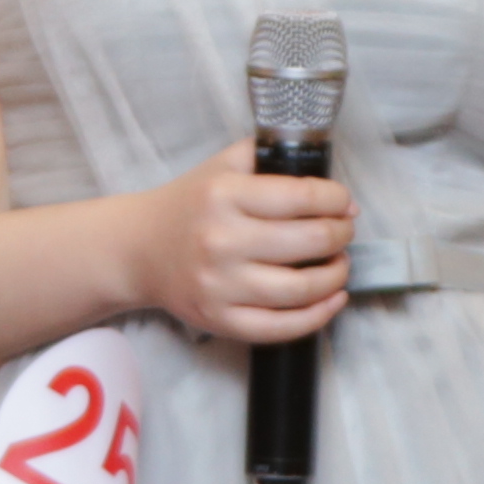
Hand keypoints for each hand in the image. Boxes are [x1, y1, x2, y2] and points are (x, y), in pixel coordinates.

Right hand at [138, 137, 352, 341]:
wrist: (139, 249)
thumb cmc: (190, 205)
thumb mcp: (224, 164)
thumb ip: (271, 156)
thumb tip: (334, 190)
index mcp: (225, 194)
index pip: (303, 196)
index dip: (337, 200)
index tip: (344, 203)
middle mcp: (222, 240)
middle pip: (310, 241)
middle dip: (341, 235)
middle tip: (344, 231)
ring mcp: (220, 285)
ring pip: (301, 288)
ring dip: (336, 276)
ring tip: (339, 264)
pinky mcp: (220, 320)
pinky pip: (280, 328)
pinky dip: (317, 317)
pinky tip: (332, 300)